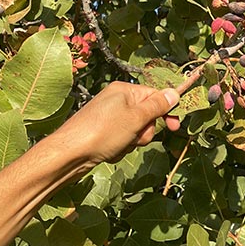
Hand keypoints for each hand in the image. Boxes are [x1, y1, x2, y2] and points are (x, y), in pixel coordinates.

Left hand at [49, 82, 179, 166]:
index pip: (155, 96)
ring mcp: (109, 117)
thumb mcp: (135, 118)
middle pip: (146, 115)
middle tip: (136, 136)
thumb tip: (174, 93)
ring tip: (120, 145)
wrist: (70, 154)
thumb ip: (157, 106)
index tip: (175, 127)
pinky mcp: (104, 133)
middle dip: (144, 130)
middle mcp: (117, 101)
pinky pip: (123, 139)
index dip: (166, 111)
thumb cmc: (103, 132)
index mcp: (124, 91)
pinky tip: (110, 151)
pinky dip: (121, 147)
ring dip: (133, 141)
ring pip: (136, 130)